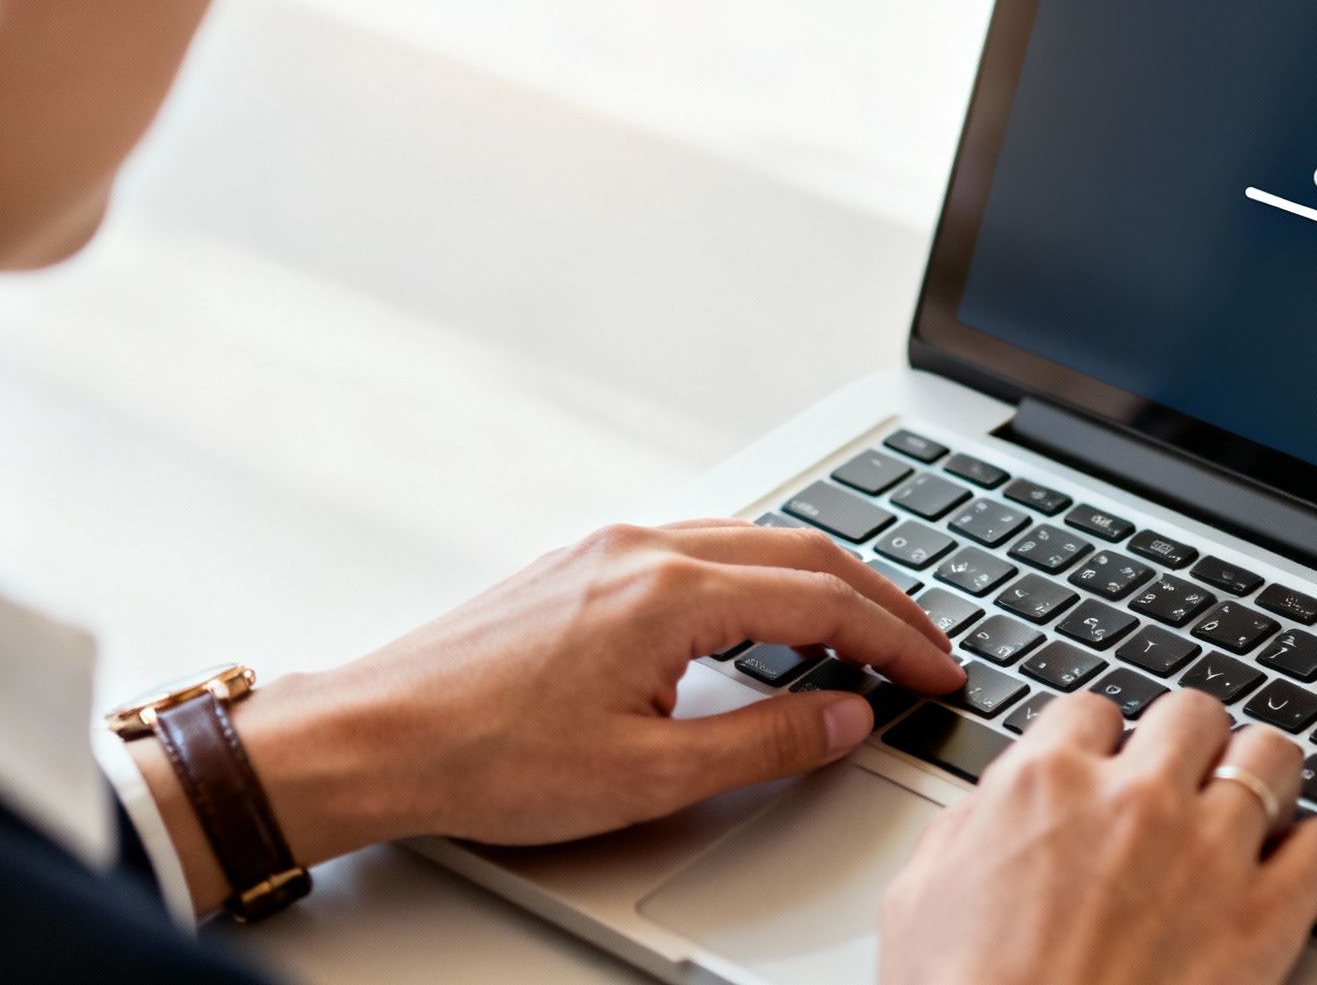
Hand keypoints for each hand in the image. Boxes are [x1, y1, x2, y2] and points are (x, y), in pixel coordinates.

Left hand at [132, 520, 965, 913]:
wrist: (374, 737)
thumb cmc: (486, 758)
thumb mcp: (648, 775)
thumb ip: (767, 741)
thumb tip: (848, 717)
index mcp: (674, 592)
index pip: (827, 601)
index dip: (900, 638)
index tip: (942, 670)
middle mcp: (648, 548)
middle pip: (805, 553)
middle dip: (881, 598)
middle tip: (928, 645)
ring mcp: (613, 545)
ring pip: (756, 541)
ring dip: (824, 579)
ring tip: (866, 630)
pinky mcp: (585, 560)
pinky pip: (706, 546)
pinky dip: (765, 575)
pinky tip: (770, 614)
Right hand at [881, 691, 1316, 984]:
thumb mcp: (920, 898)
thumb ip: (969, 830)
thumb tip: (991, 811)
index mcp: (1044, 783)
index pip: (1093, 709)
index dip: (1101, 741)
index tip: (1106, 765)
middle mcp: (1133, 800)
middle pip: (1192, 713)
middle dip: (1187, 742)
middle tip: (1182, 780)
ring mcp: (1207, 854)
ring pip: (1270, 755)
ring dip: (1260, 775)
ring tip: (1252, 806)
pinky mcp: (1265, 920)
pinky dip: (1316, 849)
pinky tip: (1295, 867)